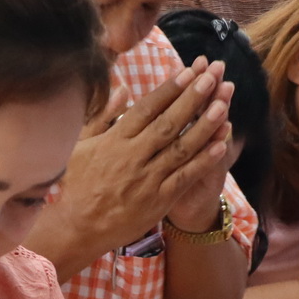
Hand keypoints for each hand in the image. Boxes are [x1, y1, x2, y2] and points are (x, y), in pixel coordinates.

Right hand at [59, 58, 232, 252]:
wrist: (77, 227)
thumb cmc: (76, 184)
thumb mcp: (80, 145)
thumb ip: (103, 116)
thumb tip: (123, 89)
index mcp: (114, 140)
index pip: (146, 108)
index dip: (169, 89)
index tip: (188, 71)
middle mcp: (133, 156)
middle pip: (168, 123)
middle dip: (192, 98)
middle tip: (212, 77)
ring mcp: (147, 179)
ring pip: (181, 148)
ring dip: (204, 126)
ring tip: (222, 104)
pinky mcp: (158, 200)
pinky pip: (185, 177)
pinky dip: (204, 160)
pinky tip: (220, 144)